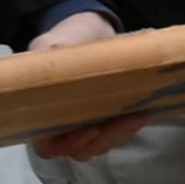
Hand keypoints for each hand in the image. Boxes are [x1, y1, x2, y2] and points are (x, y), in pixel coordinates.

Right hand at [24, 5, 151, 161]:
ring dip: (121, 134)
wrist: (90, 34)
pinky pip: (116, 134)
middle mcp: (61, 127)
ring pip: (101, 144)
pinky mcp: (106, 120)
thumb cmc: (65, 42)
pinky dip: (129, 127)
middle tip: (127, 120)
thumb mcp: (49, 45)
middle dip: (104, 139)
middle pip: (80, 149)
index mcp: (40, 115)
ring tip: (140, 115)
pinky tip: (144, 112)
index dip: (67, 144)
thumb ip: (44, 55)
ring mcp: (84, 125)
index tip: (91, 129)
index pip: (48, 146)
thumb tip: (45, 57)